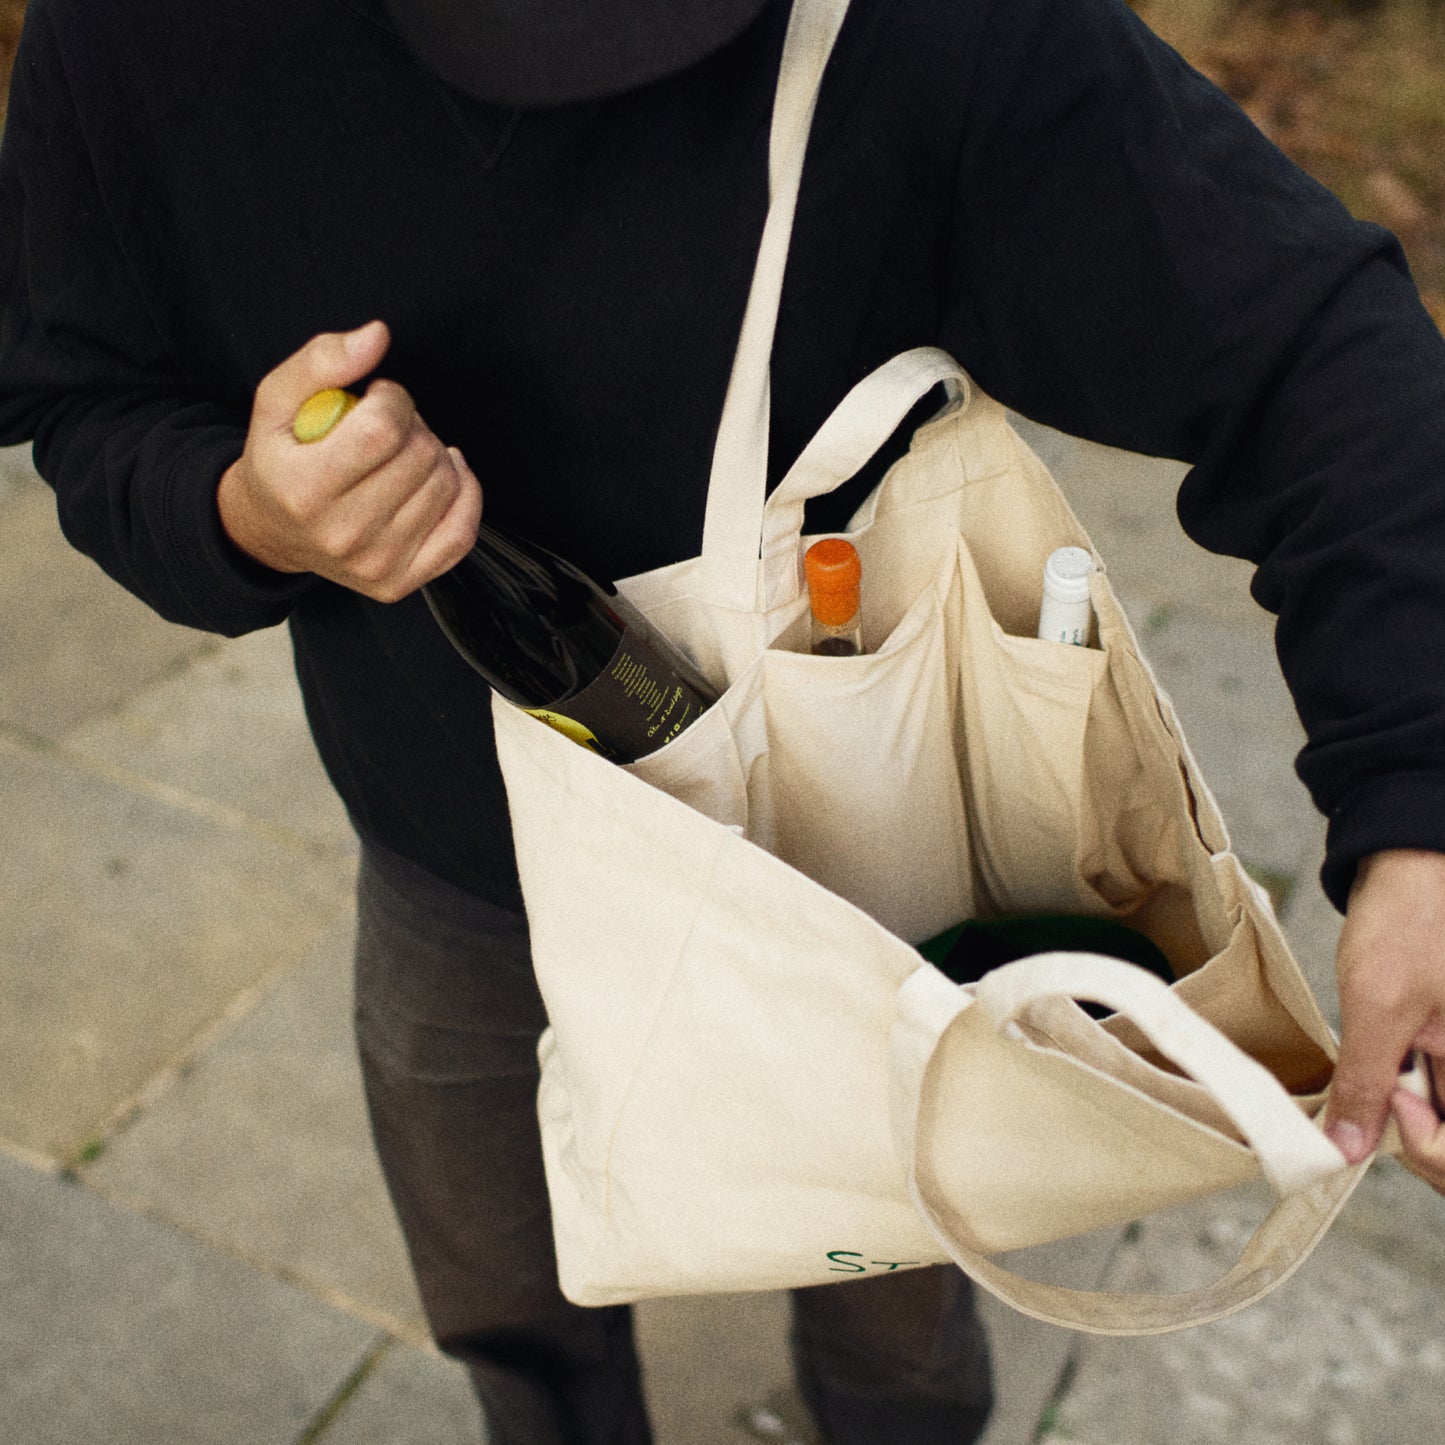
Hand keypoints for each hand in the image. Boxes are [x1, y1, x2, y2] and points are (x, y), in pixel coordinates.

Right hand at [217, 320, 482, 601]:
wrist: (271, 531)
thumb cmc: (280, 457)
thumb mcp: (276, 401)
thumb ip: (321, 361)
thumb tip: (378, 335)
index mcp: (304, 490)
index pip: (384, 429)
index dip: (394, 399)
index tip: (379, 397)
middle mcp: (341, 536)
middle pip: (420, 456)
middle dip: (412, 426)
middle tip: (387, 428)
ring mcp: (376, 565)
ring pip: (446, 485)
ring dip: (434, 456)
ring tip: (402, 454)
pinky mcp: (402, 582)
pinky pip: (463, 532)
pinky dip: (463, 493)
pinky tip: (441, 474)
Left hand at [1323, 848, 1444, 1191]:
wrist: (1411, 867)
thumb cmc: (1407, 922)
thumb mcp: (1377, 1005)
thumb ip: (1366, 1082)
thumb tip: (1345, 1150)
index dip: (1429, 1152)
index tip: (1391, 1113)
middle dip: (1417, 1145)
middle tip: (1370, 1121)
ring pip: (1442, 1123)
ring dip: (1407, 1124)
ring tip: (1374, 1099)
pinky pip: (1435, 1095)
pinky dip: (1404, 1098)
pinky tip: (1380, 1083)